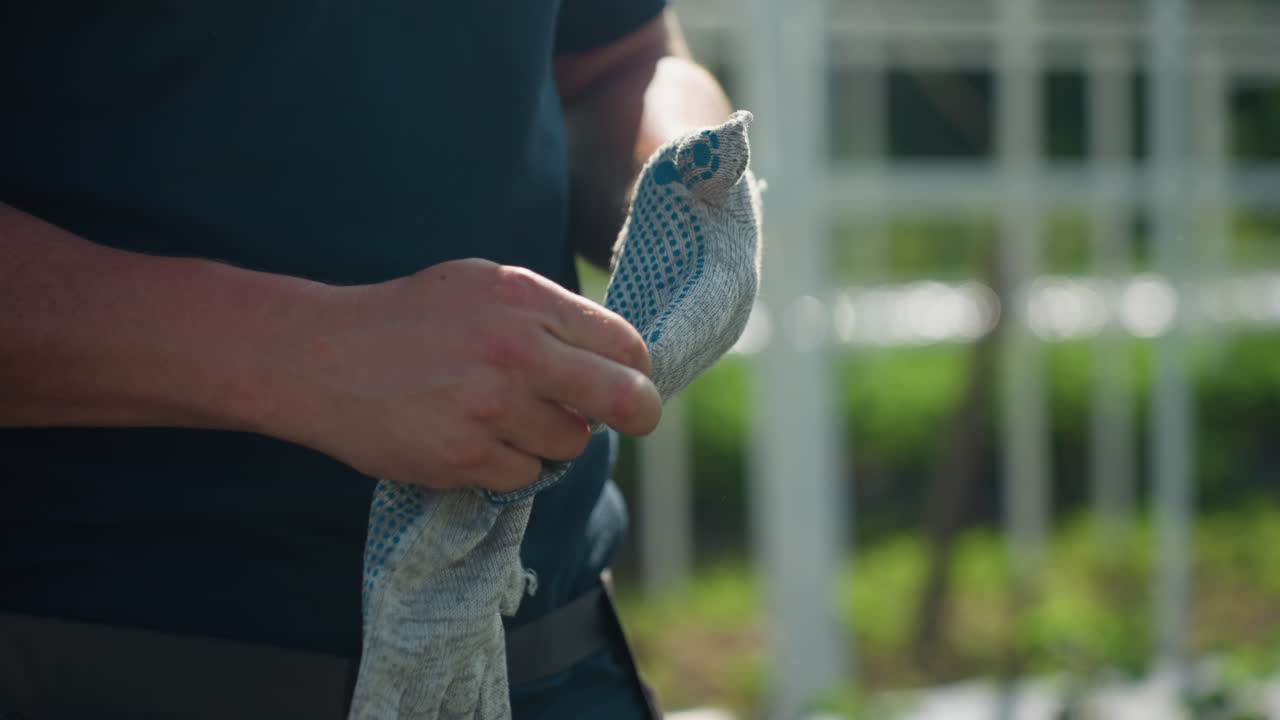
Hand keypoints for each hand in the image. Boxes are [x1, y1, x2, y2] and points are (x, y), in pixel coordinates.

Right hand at [260, 259, 660, 491]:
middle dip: (638, 413)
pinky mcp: (465, 458)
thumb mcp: (480, 285)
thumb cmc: (407, 319)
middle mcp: (517, 352)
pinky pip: (525, 473)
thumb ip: (546, 313)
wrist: (320, 357)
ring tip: (506, 416)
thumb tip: (614, 353)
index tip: (633, 379)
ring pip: (571, 442)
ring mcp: (492, 409)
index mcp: (525, 300)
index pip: (624, 343)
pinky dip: (510, 463)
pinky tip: (474, 439)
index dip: (638, 368)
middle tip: (636, 417)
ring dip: (553, 437)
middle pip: (623, 398)